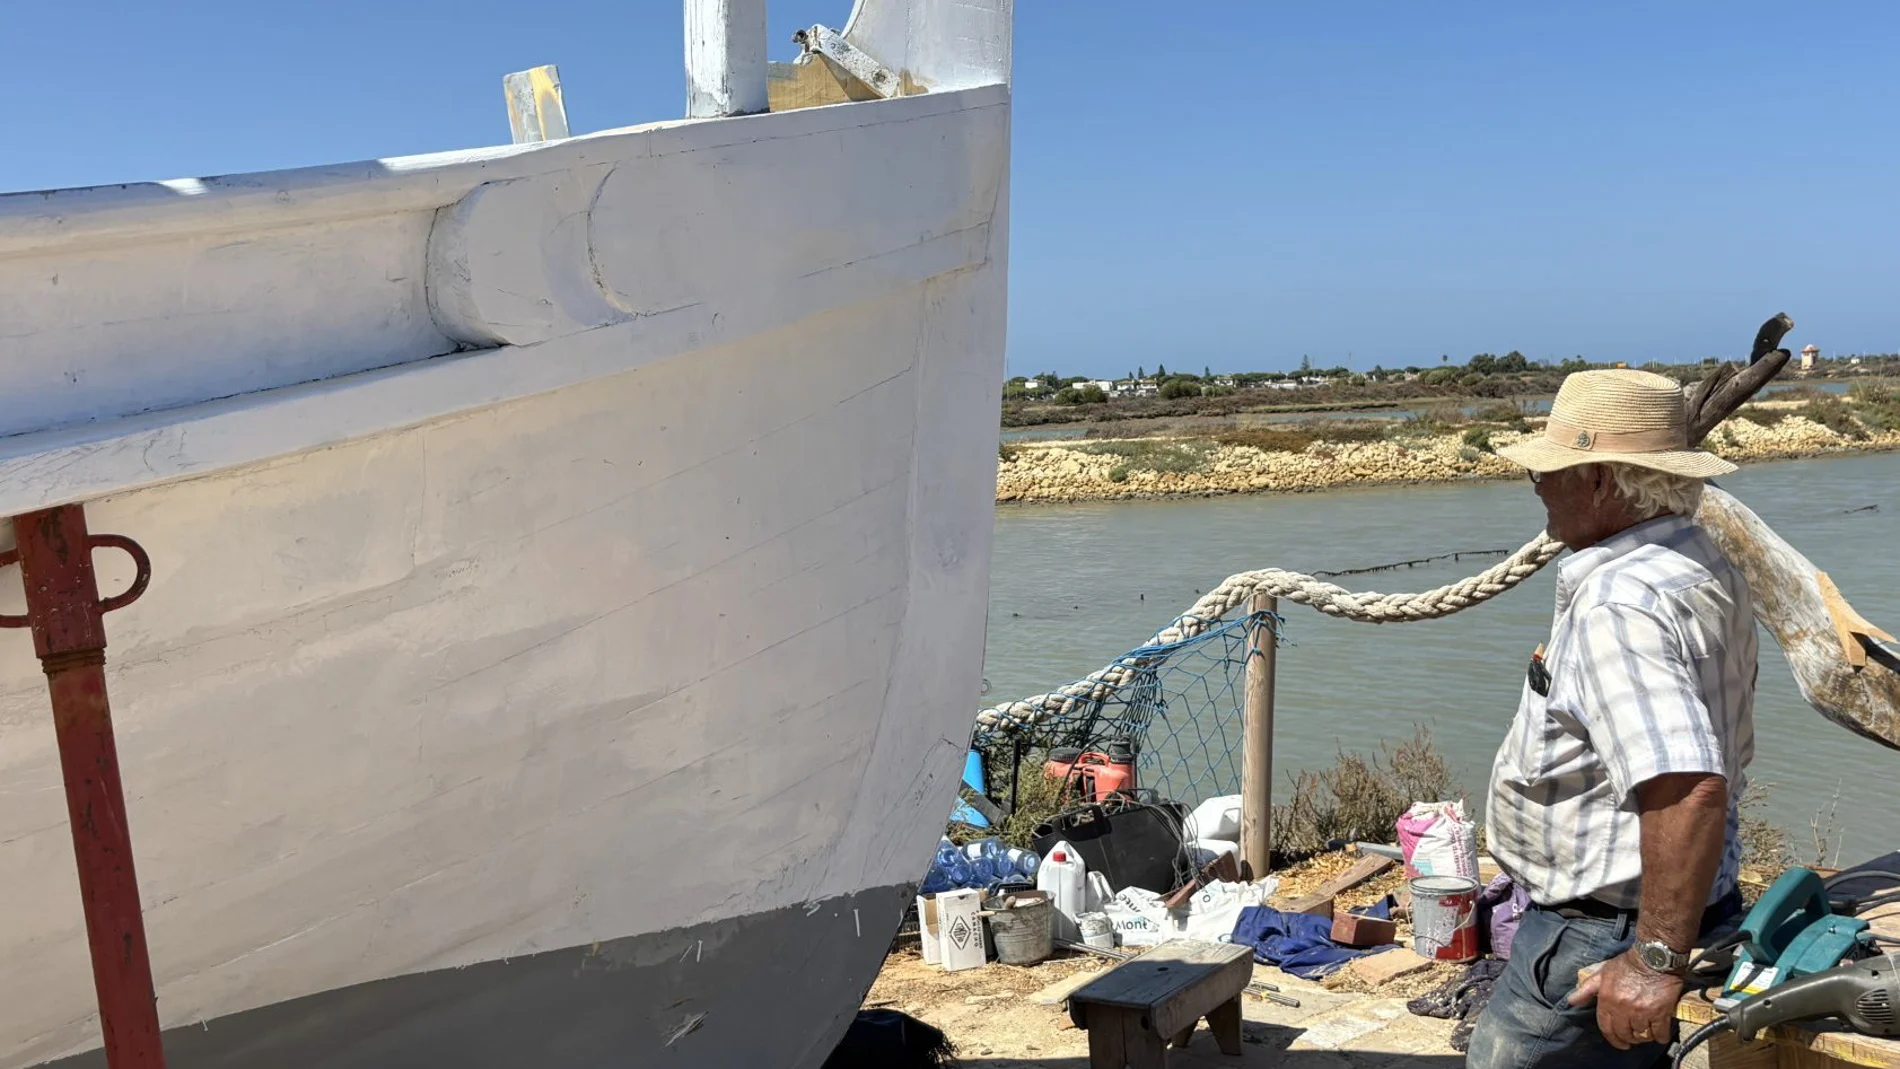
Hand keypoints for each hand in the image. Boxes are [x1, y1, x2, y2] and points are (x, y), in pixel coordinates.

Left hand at [1567, 949, 1683, 1048]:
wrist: (1654, 957)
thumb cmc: (1628, 964)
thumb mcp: (1603, 973)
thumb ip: (1587, 989)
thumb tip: (1572, 1001)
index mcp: (1607, 999)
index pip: (1605, 1026)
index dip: (1612, 1038)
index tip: (1619, 1042)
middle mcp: (1623, 1008)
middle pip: (1624, 1034)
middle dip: (1627, 1039)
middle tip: (1632, 1039)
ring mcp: (1642, 1012)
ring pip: (1641, 1035)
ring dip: (1644, 1037)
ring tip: (1646, 1032)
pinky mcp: (1660, 1013)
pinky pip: (1659, 1033)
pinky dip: (1660, 1036)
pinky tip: (1659, 1034)